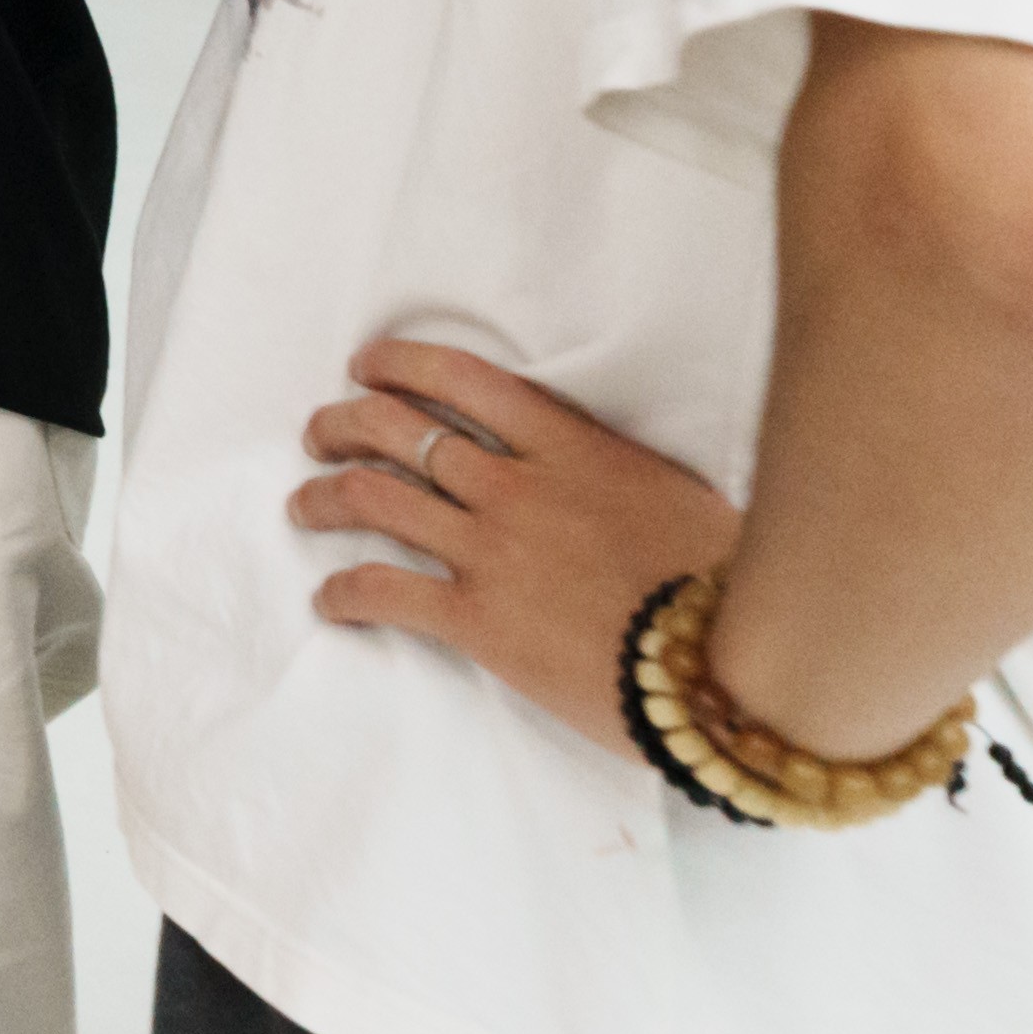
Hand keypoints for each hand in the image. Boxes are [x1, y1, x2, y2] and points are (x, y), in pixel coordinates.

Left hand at [288, 335, 737, 765]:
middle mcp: (516, 487)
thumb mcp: (674, 493)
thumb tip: (590, 466)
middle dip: (342, 424)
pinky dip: (344, 591)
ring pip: (375, 500)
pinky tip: (330, 600)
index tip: (365, 368)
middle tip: (318, 435)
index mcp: (570, 445)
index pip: (460, 379)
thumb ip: (614, 469)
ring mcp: (492, 552)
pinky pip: (385, 591)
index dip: (399, 365)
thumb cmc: (723, 581)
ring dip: (326, 497)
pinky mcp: (479, 621)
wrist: (726, 668)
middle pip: (399, 431)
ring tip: (306, 505)